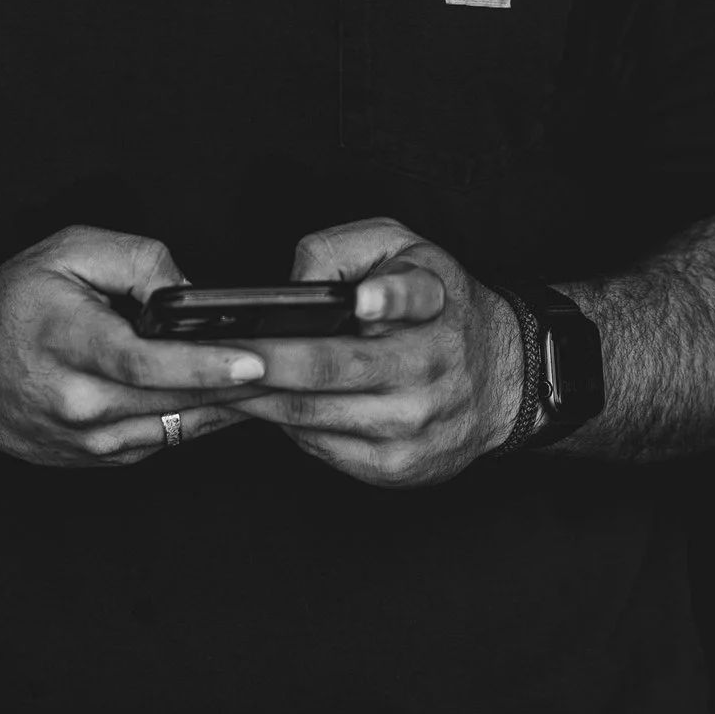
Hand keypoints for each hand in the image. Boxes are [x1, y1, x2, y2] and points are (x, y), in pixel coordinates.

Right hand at [0, 226, 266, 469]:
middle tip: (297, 366)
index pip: (146, 361)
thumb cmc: (12, 305)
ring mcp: (88, 439)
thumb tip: (191, 294)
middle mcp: (78, 403)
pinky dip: (200, 419)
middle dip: (240, 386)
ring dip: (228, 407)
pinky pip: (164, 441)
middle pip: (174, 401)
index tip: (256, 359)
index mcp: (68, 344)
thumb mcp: (68, 251)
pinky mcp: (98, 459)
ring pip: (177, 427)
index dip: (206, 363)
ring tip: (280, 381)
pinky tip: (232, 397)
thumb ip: (137, 261)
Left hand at [224, 220, 525, 487]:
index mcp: (432, 304)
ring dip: (255, 400)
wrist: (504, 379)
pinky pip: (319, 447)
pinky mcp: (396, 465)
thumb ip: (345, 249)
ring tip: (210, 382)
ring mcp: (411, 423)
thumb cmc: (440, 307)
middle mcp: (426, 367)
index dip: (383, 297)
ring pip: (312, 415)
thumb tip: (291, 283)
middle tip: (210, 352)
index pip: (410, 297)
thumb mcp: (406, 248)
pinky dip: (281, 426)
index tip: (360, 300)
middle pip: (328, 368)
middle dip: (262, 362)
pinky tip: (255, 407)